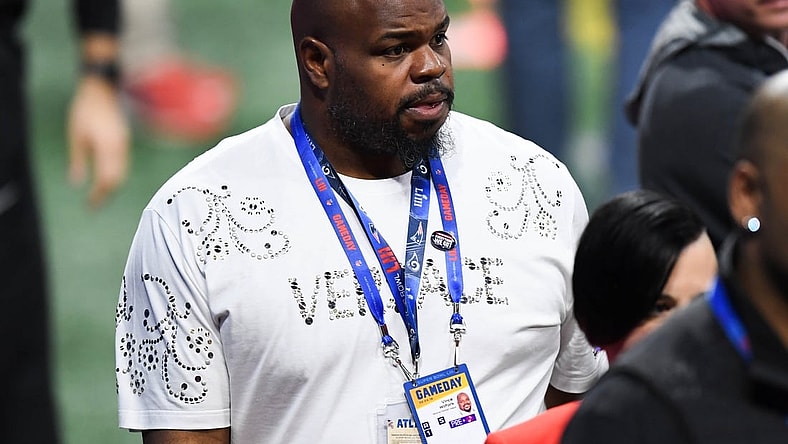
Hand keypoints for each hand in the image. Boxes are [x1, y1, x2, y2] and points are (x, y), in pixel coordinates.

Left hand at [67, 75, 130, 207]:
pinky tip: (107, 178)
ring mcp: (124, 144)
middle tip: (95, 204)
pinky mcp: (124, 141)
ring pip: (122, 172)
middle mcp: (119, 148)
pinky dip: (116, 175)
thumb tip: (77, 182)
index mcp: (107, 148)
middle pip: (117, 179)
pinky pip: (123, 164)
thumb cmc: (85, 111)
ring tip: (100, 194)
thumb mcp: (76, 135)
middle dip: (106, 193)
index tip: (90, 205)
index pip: (106, 179)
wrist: (102, 91)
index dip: (99, 194)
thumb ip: (78, 160)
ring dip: (112, 185)